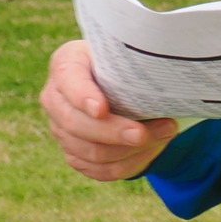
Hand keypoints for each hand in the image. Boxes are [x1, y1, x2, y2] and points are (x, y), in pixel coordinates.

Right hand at [40, 39, 176, 181]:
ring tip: (164, 134)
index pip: (69, 81)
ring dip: (130, 150)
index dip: (83, 98)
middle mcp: (55, 99)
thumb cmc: (123, 61)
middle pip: (77, 125)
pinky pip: (100, 170)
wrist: (118, 79)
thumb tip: (164, 74)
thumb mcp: (124, 51)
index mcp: (65, 65)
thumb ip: (131, 59)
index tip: (102, 109)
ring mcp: (61, 130)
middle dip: (114, 133)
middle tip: (143, 133)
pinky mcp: (75, 154)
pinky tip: (152, 150)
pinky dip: (129, 163)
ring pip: (92, 152)